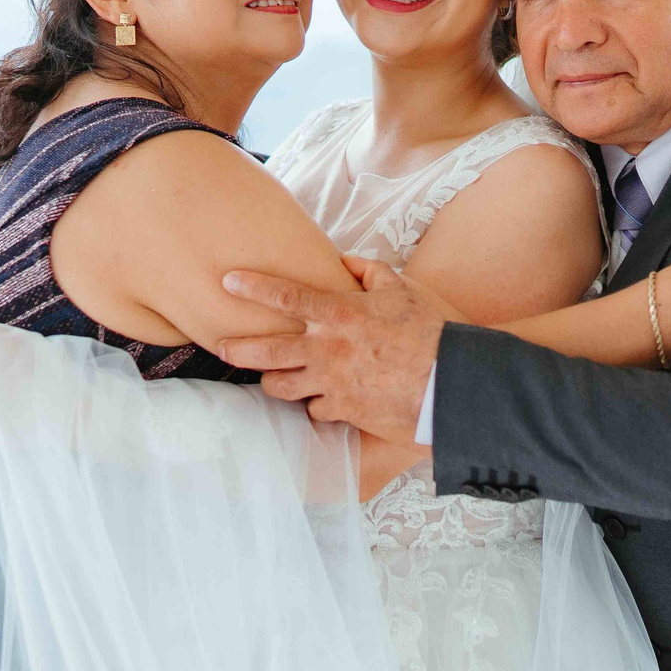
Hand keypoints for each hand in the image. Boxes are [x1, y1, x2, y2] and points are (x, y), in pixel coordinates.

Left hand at [216, 258, 443, 443]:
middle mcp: (326, 349)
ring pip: (281, 386)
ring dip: (272, 381)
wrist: (448, 382)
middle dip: (237, 349)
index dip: (253, 288)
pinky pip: (314, 409)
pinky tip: (319, 400)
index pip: (285, 297)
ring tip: (269, 378)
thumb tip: (346, 261)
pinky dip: (315, 404)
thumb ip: (369, 271)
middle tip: (221, 348)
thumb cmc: (427, 333)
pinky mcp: (342, 409)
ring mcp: (331, 382)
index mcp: (339, 314)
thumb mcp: (400, 290)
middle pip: (266, 351)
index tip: (228, 282)